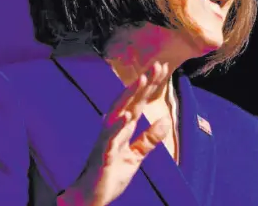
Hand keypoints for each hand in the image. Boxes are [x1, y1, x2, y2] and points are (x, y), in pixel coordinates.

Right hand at [58, 62, 171, 205]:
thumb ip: (150, 138)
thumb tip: (166, 119)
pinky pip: (110, 137)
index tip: (162, 67)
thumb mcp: (136, 155)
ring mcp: (107, 139)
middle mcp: (113, 127)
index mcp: (123, 127)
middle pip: (130, 100)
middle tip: (157, 65)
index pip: (139, 101)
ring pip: (119, 111)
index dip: (150, 85)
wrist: (91, 196)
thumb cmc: (111, 173)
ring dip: (130, 95)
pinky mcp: (103, 154)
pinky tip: (127, 115)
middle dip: (143, 83)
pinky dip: (117, 125)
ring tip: (142, 80)